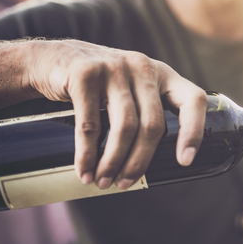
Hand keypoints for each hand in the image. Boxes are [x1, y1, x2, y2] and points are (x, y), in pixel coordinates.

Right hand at [25, 40, 206, 189]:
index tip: (185, 162)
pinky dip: (87, 154)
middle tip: (124, 184)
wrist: (49, 59)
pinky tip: (85, 170)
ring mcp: (114, 67)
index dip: (194, 131)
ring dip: (113, 162)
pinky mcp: (84, 74)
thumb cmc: (97, 86)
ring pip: (124, 127)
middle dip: (140, 162)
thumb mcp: (130, 89)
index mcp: (162, 74)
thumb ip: (146, 111)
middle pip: (153, 124)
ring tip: (103, 182)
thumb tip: (154, 168)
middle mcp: (142, 67)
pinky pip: (90, 123)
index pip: (192, 100)